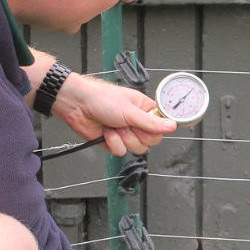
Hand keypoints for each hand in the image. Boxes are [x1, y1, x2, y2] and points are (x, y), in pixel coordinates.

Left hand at [52, 73, 176, 156]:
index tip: (149, 126)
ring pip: (136, 148)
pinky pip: (120, 151)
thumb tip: (172, 126)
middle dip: (138, 134)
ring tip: (114, 125)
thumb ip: (151, 122)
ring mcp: (125, 133)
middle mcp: (136, 121)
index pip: (162, 126)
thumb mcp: (130, 110)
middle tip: (128, 124)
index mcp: (144, 109)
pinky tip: (106, 131)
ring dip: (124, 138)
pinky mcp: (113, 142)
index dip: (157, 129)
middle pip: (151, 141)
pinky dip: (112, 142)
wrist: (78, 105)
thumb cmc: (101, 98)